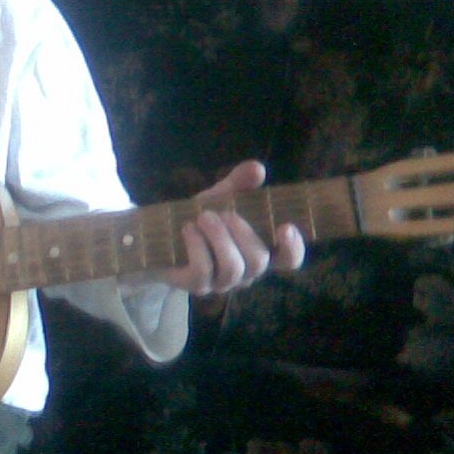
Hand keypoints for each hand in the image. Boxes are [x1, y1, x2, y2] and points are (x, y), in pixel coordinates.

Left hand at [161, 160, 305, 296]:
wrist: (160, 240)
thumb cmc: (200, 221)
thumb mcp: (219, 198)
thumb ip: (239, 184)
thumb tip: (257, 168)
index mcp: (259, 250)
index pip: (289, 260)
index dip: (293, 247)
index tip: (285, 227)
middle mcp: (245, 272)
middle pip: (259, 261)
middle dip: (242, 233)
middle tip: (224, 213)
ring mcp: (222, 282)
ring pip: (233, 267)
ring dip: (218, 237)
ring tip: (203, 217)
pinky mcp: (197, 285)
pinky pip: (203, 270)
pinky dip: (196, 245)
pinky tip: (188, 228)